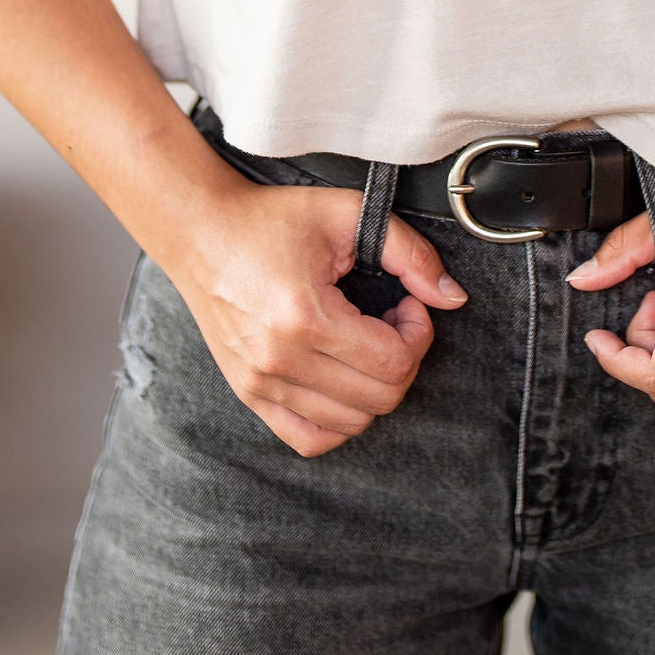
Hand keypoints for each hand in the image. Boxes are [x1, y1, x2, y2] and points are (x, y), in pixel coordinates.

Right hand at [159, 177, 465, 458]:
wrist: (201, 232)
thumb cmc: (271, 219)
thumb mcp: (348, 215)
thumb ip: (411, 253)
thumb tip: (453, 297)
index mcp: (305, 318)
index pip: (395, 362)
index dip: (418, 333)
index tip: (406, 303)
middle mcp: (280, 361)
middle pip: (381, 399)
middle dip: (403, 359)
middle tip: (388, 321)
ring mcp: (261, 385)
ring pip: (352, 424)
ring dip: (374, 387)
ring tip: (362, 344)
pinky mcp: (250, 395)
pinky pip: (310, 440)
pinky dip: (339, 420)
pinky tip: (341, 379)